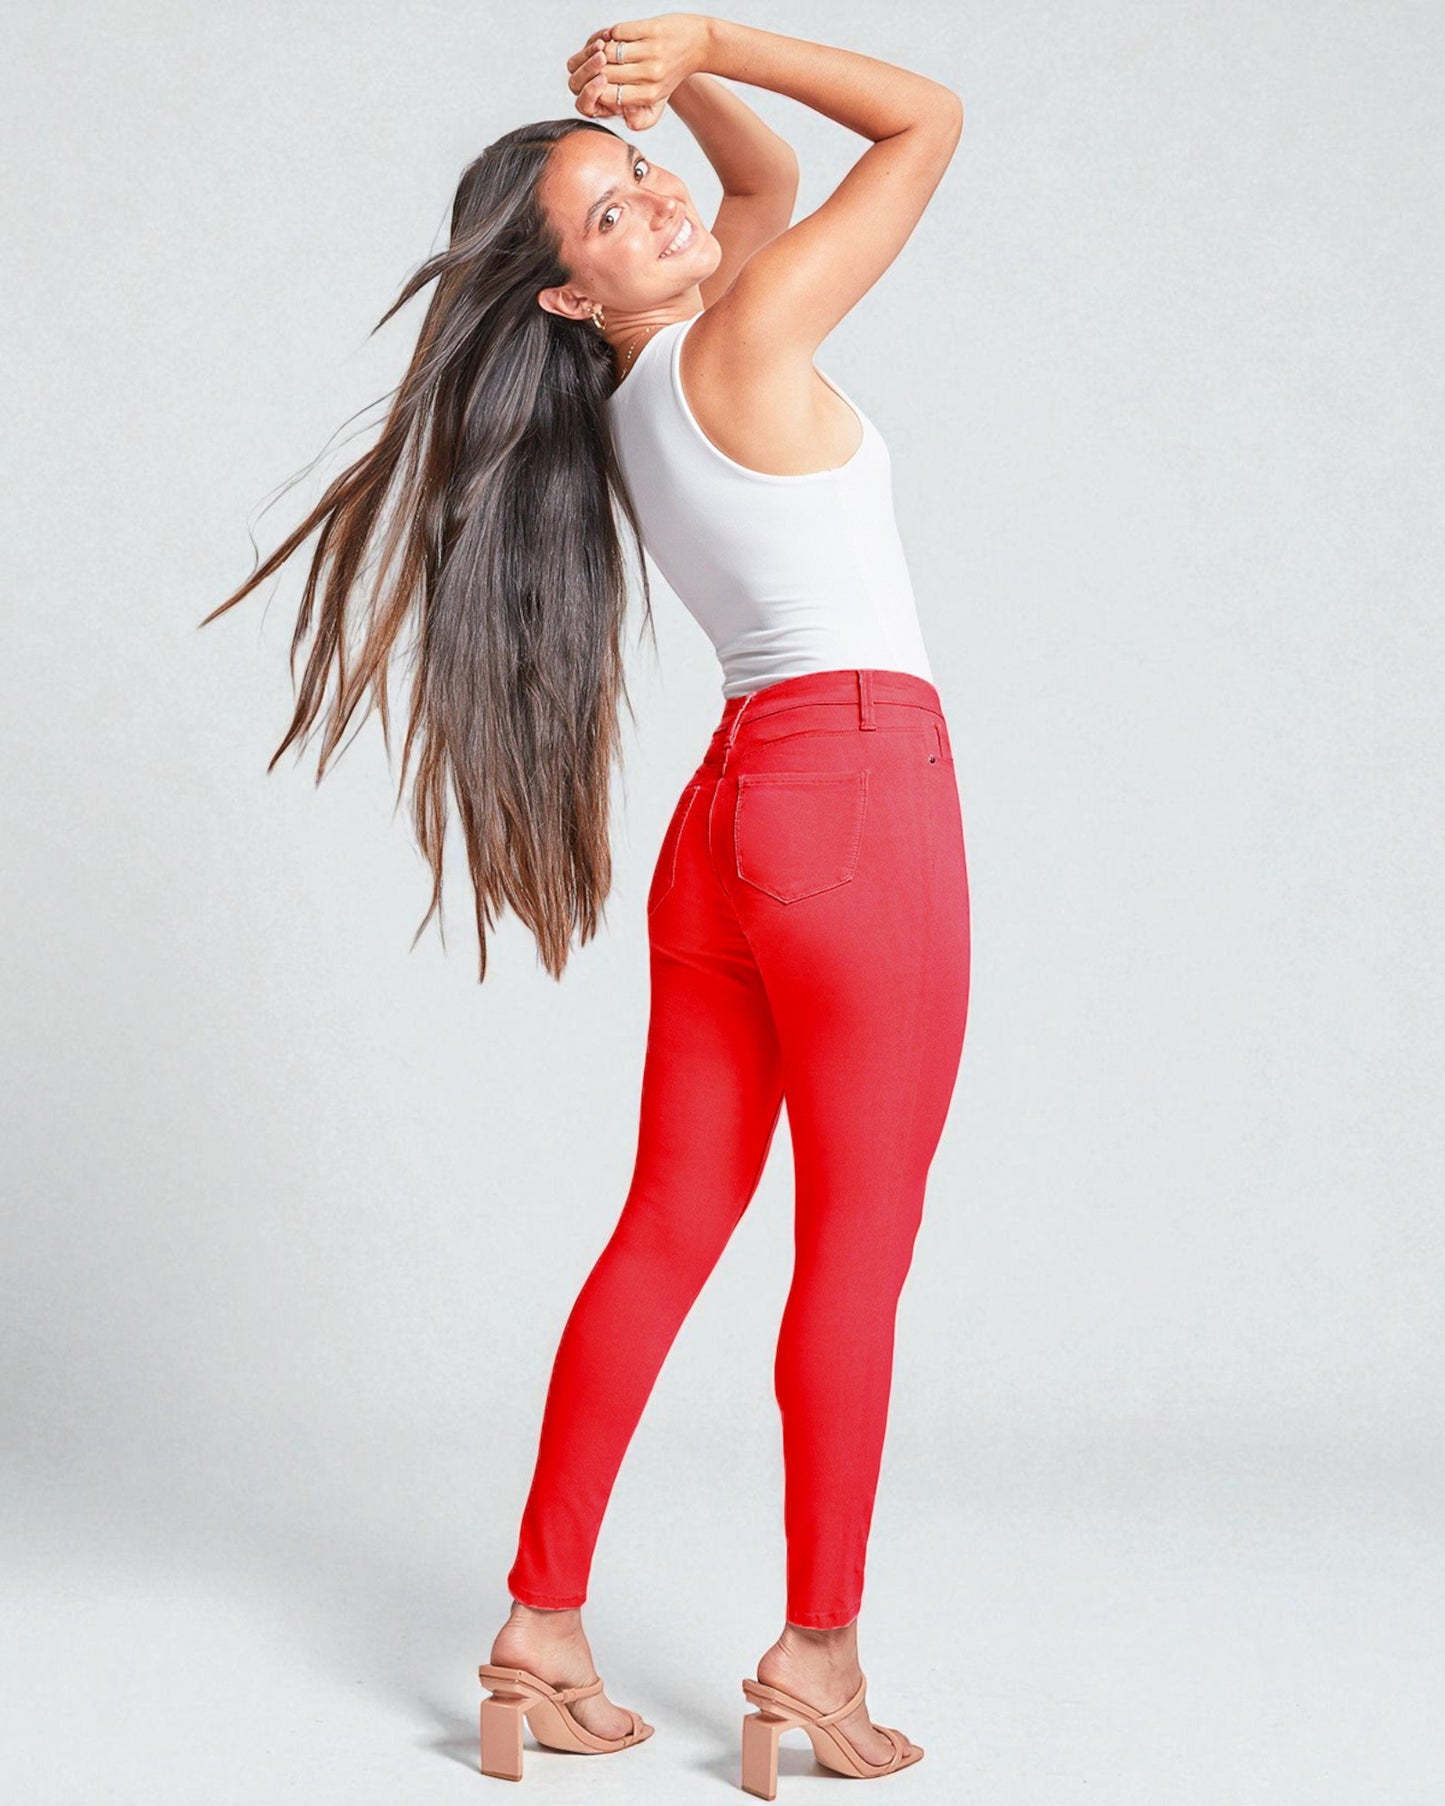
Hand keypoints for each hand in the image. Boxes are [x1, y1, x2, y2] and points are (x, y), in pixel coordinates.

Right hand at [566, 15, 709, 131]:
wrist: (698, 44)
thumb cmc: (671, 74)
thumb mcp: (658, 104)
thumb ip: (638, 120)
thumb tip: (619, 113)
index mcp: (649, 95)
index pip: (608, 95)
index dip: (594, 89)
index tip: (596, 82)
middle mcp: (651, 75)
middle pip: (604, 73)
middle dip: (593, 69)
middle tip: (593, 65)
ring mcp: (652, 50)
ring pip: (608, 51)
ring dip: (599, 50)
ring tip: (601, 51)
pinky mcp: (652, 28)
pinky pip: (618, 31)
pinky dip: (609, 33)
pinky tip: (611, 37)